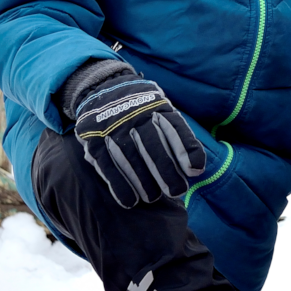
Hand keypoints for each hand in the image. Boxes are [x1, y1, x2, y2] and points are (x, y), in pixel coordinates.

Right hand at [57, 59, 204, 207]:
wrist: (103, 90)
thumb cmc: (144, 109)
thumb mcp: (162, 109)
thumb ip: (177, 133)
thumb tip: (196, 167)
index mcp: (157, 107)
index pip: (175, 129)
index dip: (186, 150)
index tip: (195, 171)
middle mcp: (135, 116)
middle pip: (153, 147)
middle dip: (166, 172)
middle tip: (177, 191)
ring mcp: (113, 128)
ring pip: (130, 158)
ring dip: (143, 182)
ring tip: (153, 197)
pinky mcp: (94, 141)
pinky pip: (107, 166)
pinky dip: (120, 185)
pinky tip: (131, 200)